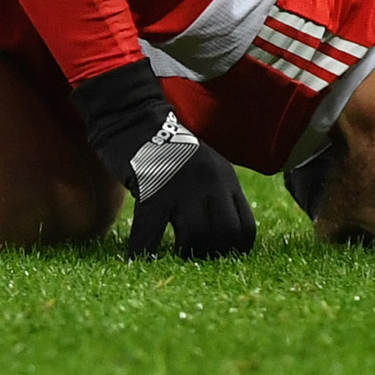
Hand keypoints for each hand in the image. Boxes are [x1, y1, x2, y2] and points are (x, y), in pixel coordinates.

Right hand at [70, 60, 255, 258]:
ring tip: (169, 258)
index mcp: (225, 178)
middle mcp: (211, 182)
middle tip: (191, 259)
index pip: (245, 228)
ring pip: (194, 238)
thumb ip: (212, 191)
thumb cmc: (161, 145)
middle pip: (223, 236)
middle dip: (209, 255)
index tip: (217, 259)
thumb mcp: (200, 164)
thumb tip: (216, 230)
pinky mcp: (153, 191)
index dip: (233, 251)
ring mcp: (183, 187)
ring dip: (181, 255)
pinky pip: (150, 235)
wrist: (130, 116)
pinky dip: (144, 252)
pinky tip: (137, 259)